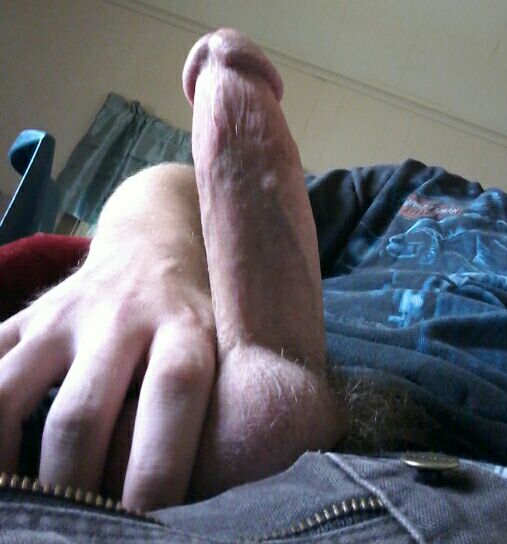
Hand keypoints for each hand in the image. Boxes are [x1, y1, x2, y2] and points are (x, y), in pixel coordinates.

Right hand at [0, 164, 216, 510]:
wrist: (151, 246)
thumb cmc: (197, 316)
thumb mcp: (229, 344)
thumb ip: (221, 403)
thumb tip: (222, 495)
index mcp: (184, 327)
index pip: (173, 393)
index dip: (159, 468)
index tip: (149, 521)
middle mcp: (120, 316)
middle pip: (81, 414)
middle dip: (77, 489)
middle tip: (86, 529)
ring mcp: (63, 315)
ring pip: (10, 395)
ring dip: (14, 465)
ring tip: (33, 509)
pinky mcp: (26, 318)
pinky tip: (2, 465)